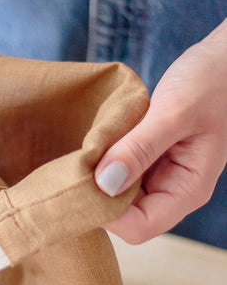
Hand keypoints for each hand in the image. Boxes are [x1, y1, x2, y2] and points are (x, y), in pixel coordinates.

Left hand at [95, 18, 226, 243]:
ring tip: (83, 151)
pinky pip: (118, 171)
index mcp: (188, 190)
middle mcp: (173, 190)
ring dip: (97, 177)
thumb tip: (104, 184)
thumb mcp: (174, 111)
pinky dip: (103, 160)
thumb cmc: (212, 80)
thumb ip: (140, 148)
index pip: (139, 227)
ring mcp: (160, 174)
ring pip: (117, 194)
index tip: (79, 184)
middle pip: (124, 217)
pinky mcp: (148, 158)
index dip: (106, 215)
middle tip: (73, 165)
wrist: (224, 57)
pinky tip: (94, 142)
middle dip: (97, 196)